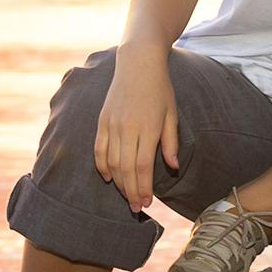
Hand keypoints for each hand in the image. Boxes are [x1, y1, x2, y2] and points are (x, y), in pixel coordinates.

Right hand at [96, 51, 181, 212]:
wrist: (138, 63)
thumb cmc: (160, 88)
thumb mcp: (172, 114)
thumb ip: (171, 142)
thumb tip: (173, 167)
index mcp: (149, 127)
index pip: (143, 167)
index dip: (144, 188)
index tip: (147, 203)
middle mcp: (128, 127)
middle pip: (127, 169)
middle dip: (131, 191)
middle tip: (136, 208)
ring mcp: (113, 123)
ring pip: (112, 162)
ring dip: (118, 182)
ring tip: (125, 196)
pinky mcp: (102, 119)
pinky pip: (99, 149)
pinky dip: (102, 166)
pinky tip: (108, 178)